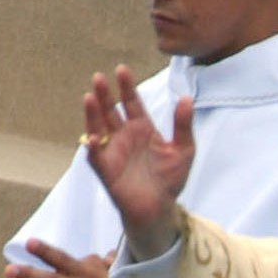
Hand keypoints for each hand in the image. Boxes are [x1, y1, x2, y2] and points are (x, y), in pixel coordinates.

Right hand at [83, 65, 193, 260]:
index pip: (132, 102)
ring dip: (93, 114)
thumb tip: (187, 98)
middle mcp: (124, 136)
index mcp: (142, 128)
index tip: (122, 69)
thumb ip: (184, 125)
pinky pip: (96, 156)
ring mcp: (113, 151)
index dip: (127, 87)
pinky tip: (94, 137)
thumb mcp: (184, 150)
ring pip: (98, 127)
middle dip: (105, 94)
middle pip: (111, 110)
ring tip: (90, 97)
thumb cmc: (170, 178)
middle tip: (99, 77)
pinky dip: (93, 147)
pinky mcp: (106, 169)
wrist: (160, 208)